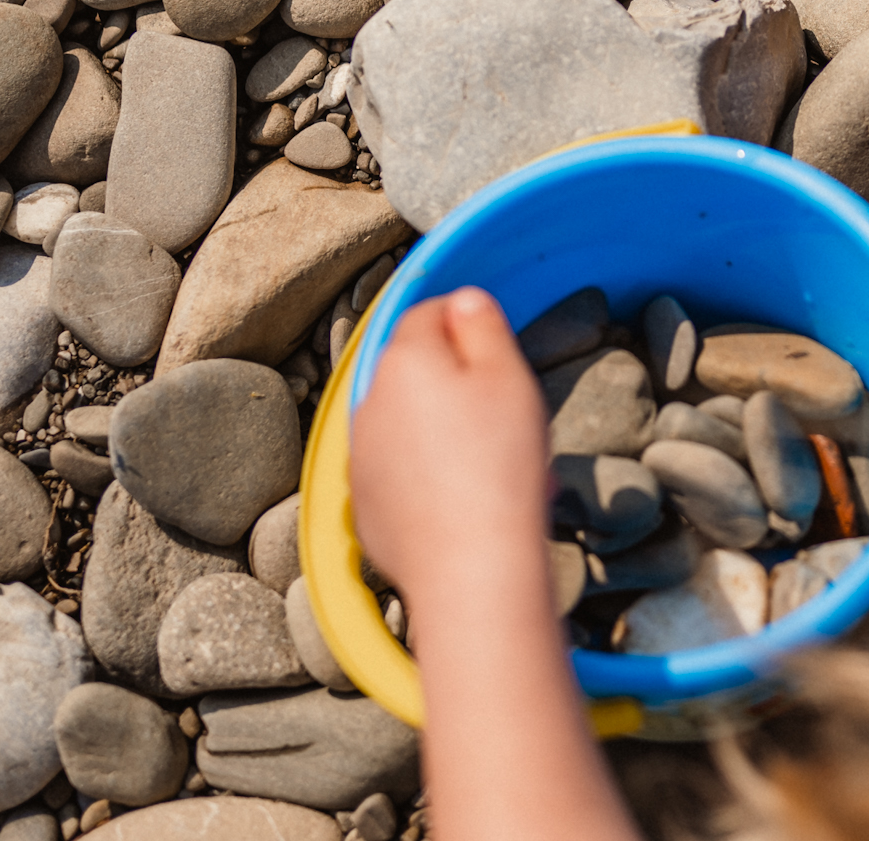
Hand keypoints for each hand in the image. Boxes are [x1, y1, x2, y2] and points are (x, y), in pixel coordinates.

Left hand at [349, 288, 555, 604]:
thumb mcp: (508, 377)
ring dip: (436, 426)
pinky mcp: (362, 505)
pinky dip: (422, 472)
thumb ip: (482, 326)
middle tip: (502, 414)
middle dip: (452, 380)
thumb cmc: (498, 465)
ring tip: (488, 460)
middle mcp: (368, 402)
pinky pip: (395, 470)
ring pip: (403, 420)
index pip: (426, 312)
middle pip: (412, 370)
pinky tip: (460, 495)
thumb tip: (462, 300)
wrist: (471, 567)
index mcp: (403, 360)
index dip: (465, 323)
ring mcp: (359, 457)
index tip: (497, 351)